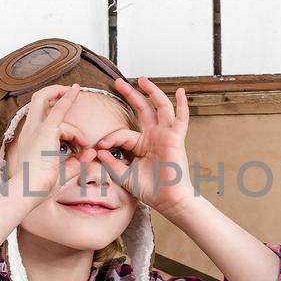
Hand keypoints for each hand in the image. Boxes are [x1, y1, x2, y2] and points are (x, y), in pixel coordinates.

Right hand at [7, 84, 88, 200]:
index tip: (69, 123)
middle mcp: (30, 130)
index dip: (55, 115)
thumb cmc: (40, 187)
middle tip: (70, 91)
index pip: (40, 118)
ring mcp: (36, 128)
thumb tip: (91, 153)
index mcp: (30, 140)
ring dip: (67, 106)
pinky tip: (76, 90)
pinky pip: (59, 108)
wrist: (28, 189)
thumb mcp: (62, 173)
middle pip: (37, 100)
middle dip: (53, 92)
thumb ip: (77, 163)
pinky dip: (69, 98)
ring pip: (47, 101)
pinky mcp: (46, 130)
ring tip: (81, 140)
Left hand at [94, 77, 195, 217]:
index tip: (99, 147)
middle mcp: (154, 136)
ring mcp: (165, 135)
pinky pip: (181, 118)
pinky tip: (180, 91)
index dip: (109, 138)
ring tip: (141, 79)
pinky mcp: (176, 138)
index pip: (122, 133)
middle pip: (142, 109)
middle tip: (118, 82)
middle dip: (130, 95)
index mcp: (141, 144)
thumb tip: (98, 151)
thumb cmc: (150, 190)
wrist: (167, 200)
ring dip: (151, 92)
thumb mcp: (124, 175)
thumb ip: (111, 163)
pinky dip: (182, 104)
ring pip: (160, 107)